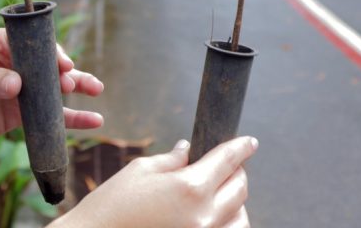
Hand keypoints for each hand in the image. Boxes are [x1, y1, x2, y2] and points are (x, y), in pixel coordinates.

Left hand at [0, 28, 103, 169]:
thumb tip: (18, 85)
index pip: (30, 43)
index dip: (49, 52)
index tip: (62, 65)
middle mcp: (11, 65)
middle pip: (46, 64)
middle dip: (66, 71)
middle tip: (76, 81)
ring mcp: (16, 91)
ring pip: (52, 88)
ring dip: (75, 89)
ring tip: (96, 90)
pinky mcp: (17, 116)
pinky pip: (47, 115)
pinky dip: (68, 118)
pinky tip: (91, 120)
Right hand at [53, 137, 257, 227]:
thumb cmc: (110, 206)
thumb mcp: (139, 172)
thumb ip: (171, 160)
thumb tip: (188, 149)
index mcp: (190, 188)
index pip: (228, 160)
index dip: (242, 147)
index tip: (250, 142)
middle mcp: (204, 217)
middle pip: (239, 188)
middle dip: (237, 172)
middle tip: (228, 165)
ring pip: (241, 218)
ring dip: (235, 202)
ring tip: (221, 194)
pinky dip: (228, 224)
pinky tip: (215, 216)